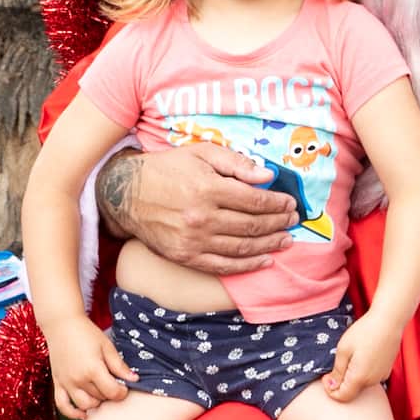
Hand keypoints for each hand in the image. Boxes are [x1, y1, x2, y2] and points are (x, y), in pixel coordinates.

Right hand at [45, 315, 136, 419]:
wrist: (61, 324)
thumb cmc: (86, 333)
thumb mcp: (107, 347)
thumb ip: (119, 366)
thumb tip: (134, 379)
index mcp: (93, 369)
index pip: (112, 392)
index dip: (122, 392)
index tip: (124, 387)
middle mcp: (78, 379)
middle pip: (100, 398)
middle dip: (110, 395)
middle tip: (113, 385)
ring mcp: (66, 383)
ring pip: (84, 405)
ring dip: (95, 403)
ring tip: (101, 393)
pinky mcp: (57, 383)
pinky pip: (63, 405)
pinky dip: (72, 413)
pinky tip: (84, 414)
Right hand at [97, 144, 299, 274]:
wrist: (125, 193)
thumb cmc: (167, 168)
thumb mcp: (200, 153)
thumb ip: (236, 164)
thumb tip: (269, 177)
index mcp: (207, 189)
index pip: (254, 201)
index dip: (277, 204)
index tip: (291, 204)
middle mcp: (201, 218)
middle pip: (252, 225)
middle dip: (278, 224)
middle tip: (293, 221)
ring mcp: (193, 241)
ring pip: (242, 248)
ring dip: (269, 245)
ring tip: (286, 240)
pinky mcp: (185, 257)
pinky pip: (223, 266)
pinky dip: (247, 266)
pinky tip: (265, 261)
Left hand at [324, 311, 401, 403]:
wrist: (389, 321)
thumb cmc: (364, 332)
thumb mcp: (343, 350)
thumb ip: (337, 372)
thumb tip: (331, 387)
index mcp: (359, 378)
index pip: (342, 397)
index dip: (330, 390)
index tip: (326, 376)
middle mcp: (372, 381)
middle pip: (352, 391)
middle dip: (341, 383)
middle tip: (337, 363)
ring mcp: (381, 376)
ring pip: (361, 384)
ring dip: (352, 377)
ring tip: (351, 356)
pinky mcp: (386, 370)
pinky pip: (370, 377)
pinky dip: (363, 372)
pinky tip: (362, 356)